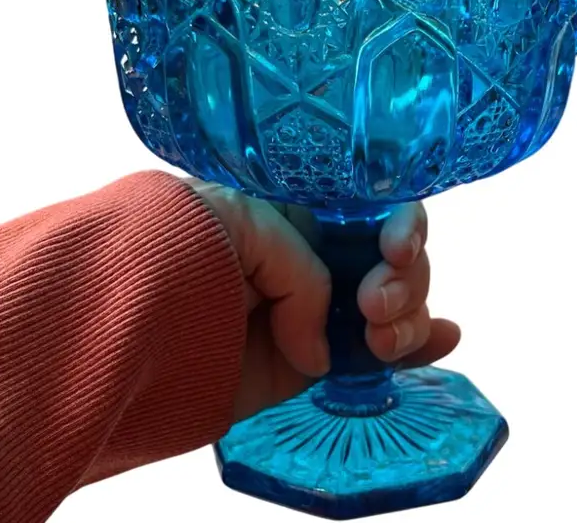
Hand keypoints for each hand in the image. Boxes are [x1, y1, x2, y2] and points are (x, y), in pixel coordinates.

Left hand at [187, 181, 459, 422]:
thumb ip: (305, 271)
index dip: (400, 228)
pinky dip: (418, 347)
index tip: (395, 248)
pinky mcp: (313, 361)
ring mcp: (319, 311)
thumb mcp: (250, 225)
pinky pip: (376, 355)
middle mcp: (318, 260)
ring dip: (410, 315)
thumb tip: (319, 344)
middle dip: (404, 279)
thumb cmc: (184, 245)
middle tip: (374, 302)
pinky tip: (445, 337)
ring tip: (382, 334)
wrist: (131, 314)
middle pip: (397, 262)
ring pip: (397, 306)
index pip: (375, 214)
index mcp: (304, 215)